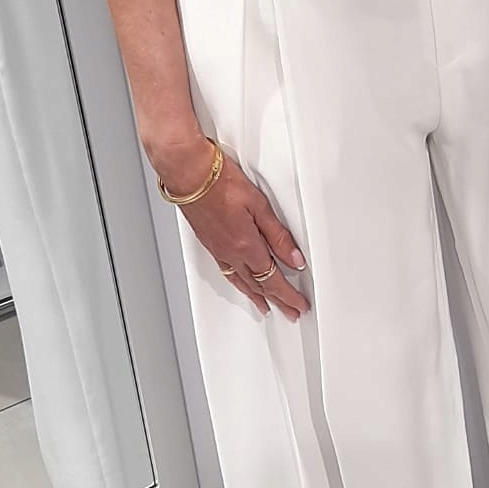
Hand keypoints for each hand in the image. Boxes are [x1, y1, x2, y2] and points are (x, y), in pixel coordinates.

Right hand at [160, 138, 309, 322]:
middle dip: (277, 301)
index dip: (289, 296)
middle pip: (259, 286)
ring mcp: (218, 250)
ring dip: (257, 297)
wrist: (189, 174)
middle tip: (290, 313)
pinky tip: (241, 285)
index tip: (299, 305)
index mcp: (247, 246)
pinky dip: (239, 284)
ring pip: (242, 282)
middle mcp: (231, 253)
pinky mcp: (209, 244)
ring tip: (266, 307)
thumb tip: (295, 259)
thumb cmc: (220, 182)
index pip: (274, 280)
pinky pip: (228, 273)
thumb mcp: (259, 206)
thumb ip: (278, 235)